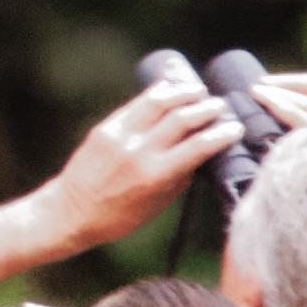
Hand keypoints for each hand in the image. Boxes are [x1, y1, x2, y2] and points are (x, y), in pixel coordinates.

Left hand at [33, 75, 232, 252]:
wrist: (70, 211)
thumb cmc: (117, 217)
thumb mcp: (157, 206)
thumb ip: (180, 179)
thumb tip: (201, 155)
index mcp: (156, 175)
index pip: (198, 146)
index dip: (222, 134)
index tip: (235, 128)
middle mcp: (139, 152)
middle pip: (182, 118)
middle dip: (207, 109)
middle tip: (221, 107)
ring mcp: (121, 136)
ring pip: (159, 102)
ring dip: (184, 93)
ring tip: (199, 92)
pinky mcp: (106, 128)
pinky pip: (136, 104)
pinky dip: (157, 93)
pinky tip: (170, 89)